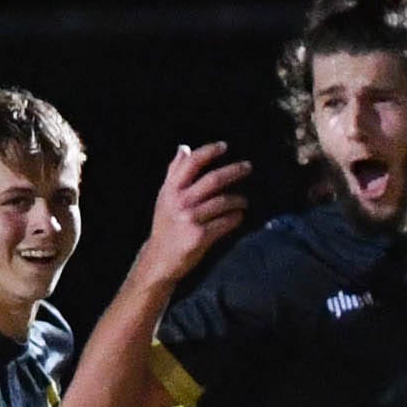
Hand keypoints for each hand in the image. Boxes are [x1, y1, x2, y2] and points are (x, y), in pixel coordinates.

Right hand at [136, 142, 250, 284]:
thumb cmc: (165, 226)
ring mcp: (190, 219)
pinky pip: (225, 222)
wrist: (158, 259)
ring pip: (223, 202)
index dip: (209, 151)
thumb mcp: (165, 197)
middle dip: (234, 171)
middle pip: (213, 180)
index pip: (191, 163)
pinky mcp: (200, 236)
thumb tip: (184, 148)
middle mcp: (180, 201)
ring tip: (245, 201)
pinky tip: (239, 216)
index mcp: (171, 190)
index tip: (224, 146)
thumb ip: (174, 172)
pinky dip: (236, 218)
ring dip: (239, 199)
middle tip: (248, 167)